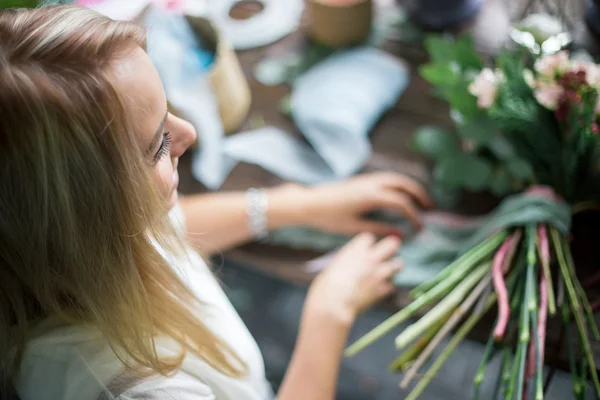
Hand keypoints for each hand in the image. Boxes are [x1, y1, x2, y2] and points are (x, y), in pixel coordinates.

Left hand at [300, 172, 431, 237]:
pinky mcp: (363, 179)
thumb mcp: (355, 227)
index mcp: (371, 196)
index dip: (414, 215)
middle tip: (431, 208)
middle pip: (404, 184)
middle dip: (420, 195)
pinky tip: (403, 196)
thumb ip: (379, 229)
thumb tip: (399, 235)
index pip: (401, 203)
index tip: (419, 228)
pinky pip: (388, 178)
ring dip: (411, 187)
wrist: (310, 202)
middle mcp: (372, 183)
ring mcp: (367, 179)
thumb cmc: (329, 218)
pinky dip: (400, 184)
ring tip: (421, 200)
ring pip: (397, 178)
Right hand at [306, 233, 402, 322]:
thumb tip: (353, 264)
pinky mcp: (383, 289)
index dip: (368, 243)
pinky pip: (392, 285)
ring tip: (386, 273)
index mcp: (356, 250)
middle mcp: (371, 258)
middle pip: (392, 244)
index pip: (369, 237)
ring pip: (398, 264)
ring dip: (393, 268)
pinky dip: (386, 288)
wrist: (333, 304)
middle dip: (391, 248)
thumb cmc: (326, 286)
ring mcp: (379, 273)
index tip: (365, 249)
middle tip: (388, 254)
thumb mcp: (334, 266)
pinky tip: (379, 291)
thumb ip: (348, 261)